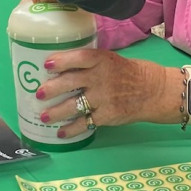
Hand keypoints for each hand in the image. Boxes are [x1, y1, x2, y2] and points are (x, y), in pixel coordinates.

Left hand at [34, 48, 171, 138]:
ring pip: (74, 105)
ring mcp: (104, 98)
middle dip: (52, 89)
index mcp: (102, 60)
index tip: (47, 64)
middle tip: (39, 93)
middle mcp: (101, 77)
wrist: (152, 90)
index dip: (62, 60)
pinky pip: (85, 123)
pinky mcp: (107, 115)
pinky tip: (61, 132)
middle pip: (71, 82)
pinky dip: (71, 129)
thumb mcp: (111, 59)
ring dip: (56, 112)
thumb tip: (62, 68)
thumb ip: (90, 63)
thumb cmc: (128, 72)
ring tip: (44, 116)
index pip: (79, 58)